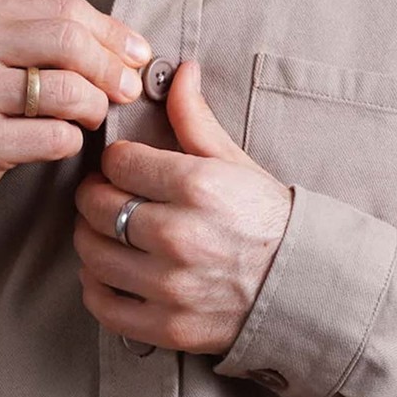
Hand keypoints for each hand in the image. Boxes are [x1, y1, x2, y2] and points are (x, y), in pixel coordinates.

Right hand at [0, 0, 152, 186]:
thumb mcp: (3, 42)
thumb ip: (55, 33)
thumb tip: (133, 50)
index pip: (63, 8)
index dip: (111, 33)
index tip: (137, 56)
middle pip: (67, 43)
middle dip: (110, 69)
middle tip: (127, 90)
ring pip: (66, 92)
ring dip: (95, 107)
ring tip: (94, 115)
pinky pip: (54, 138)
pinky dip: (73, 139)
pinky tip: (65, 138)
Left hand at [72, 59, 292, 354]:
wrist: (305, 286)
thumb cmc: (268, 220)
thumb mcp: (236, 163)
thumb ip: (196, 119)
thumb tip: (179, 71)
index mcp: (198, 187)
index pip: (118, 161)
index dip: (116, 160)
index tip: (124, 167)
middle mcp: (180, 236)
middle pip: (96, 207)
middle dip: (95, 196)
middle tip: (106, 196)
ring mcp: (172, 286)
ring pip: (92, 255)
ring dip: (90, 240)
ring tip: (107, 233)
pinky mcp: (168, 326)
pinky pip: (103, 305)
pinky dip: (96, 288)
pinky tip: (110, 273)